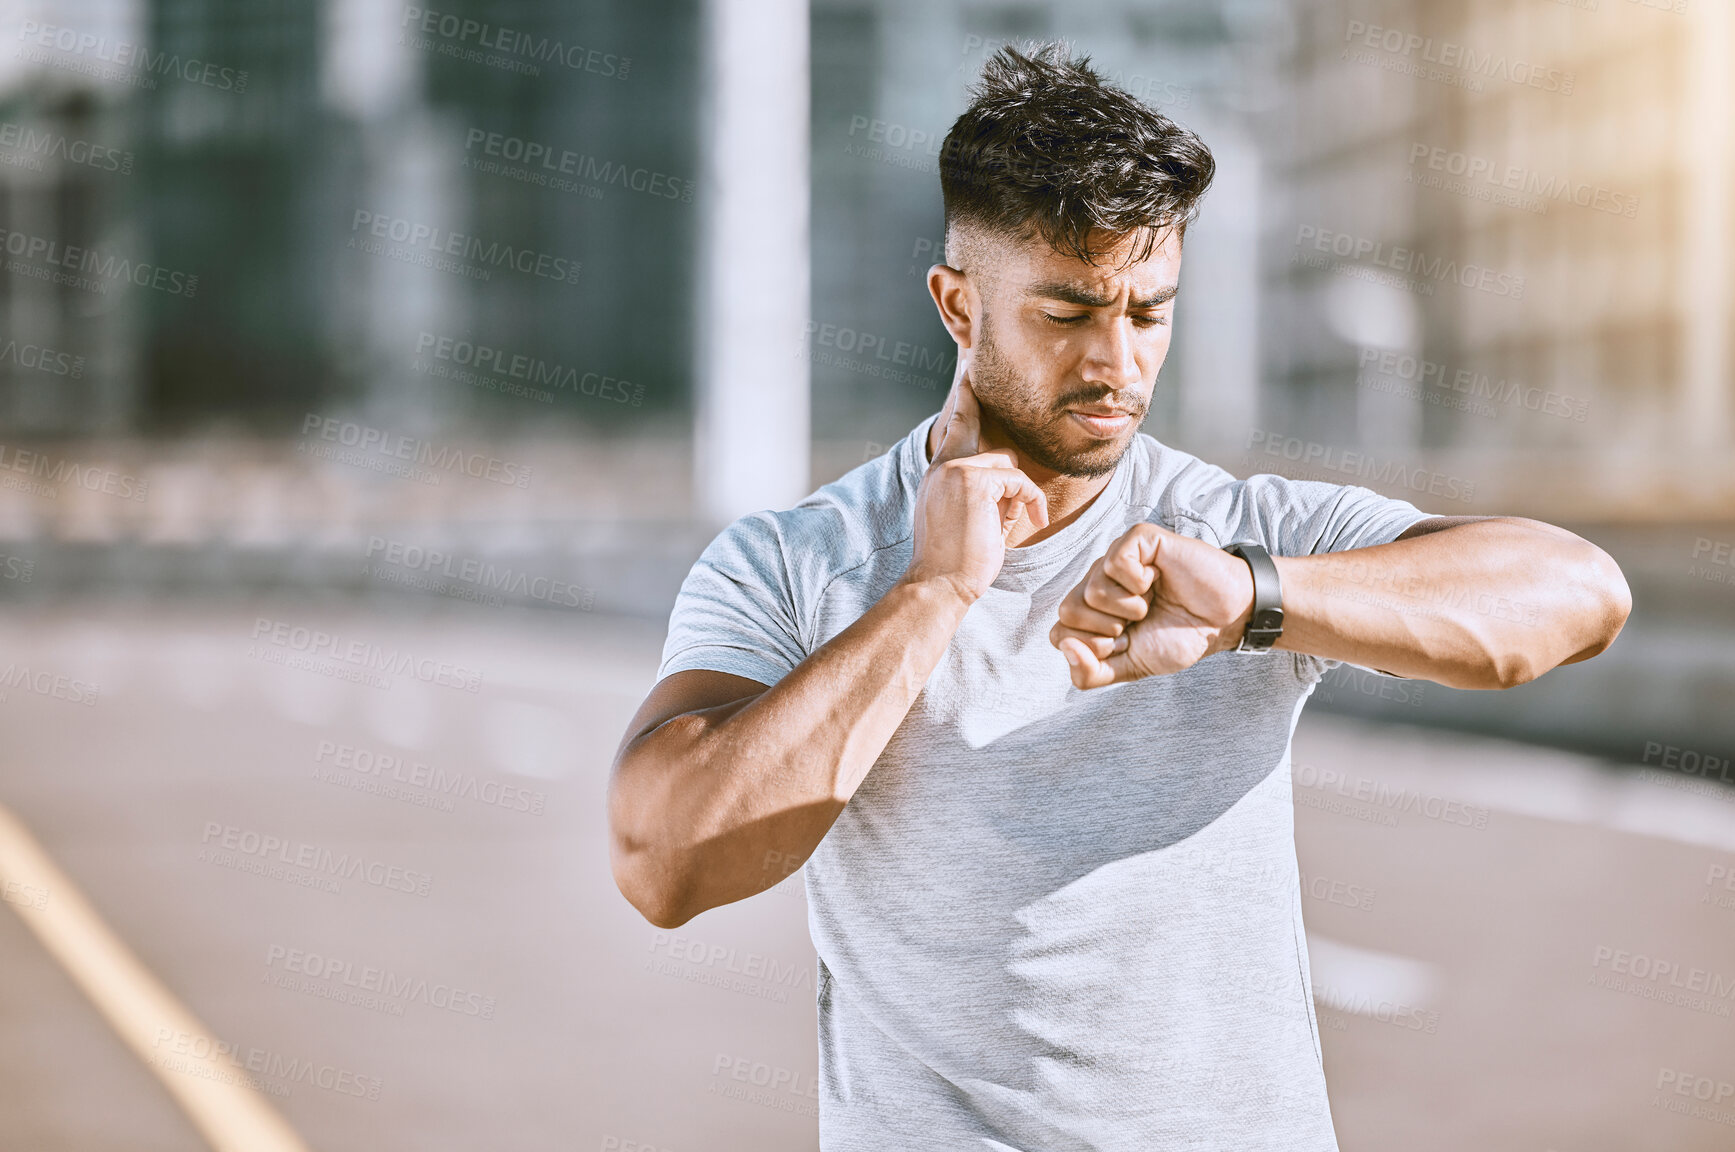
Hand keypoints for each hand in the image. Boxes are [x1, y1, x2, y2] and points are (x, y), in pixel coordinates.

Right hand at [898, 358, 1047, 605]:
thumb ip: (983, 494)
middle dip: (1011, 489)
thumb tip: (1012, 482)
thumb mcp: (967, 520)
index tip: (969, 373)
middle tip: (1000, 518)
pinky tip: (1029, 523)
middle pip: (998, 455)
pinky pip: (1018, 482)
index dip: (965, 399)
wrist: (939, 584)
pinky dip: (1029, 503)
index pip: (956, 427)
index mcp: (938, 474)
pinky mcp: (974, 481)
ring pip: (1009, 469)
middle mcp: (943, 467)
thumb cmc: (955, 563)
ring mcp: (956, 471)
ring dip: (1018, 500)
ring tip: (1005, 531)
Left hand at [1049, 523, 1256, 688]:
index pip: (1059, 633)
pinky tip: (1158, 579)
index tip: (1128, 642)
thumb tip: (1065, 646)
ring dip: (1130, 608)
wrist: (1224, 620)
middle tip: (1139, 621)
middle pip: (1068, 611)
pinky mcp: (1137, 538)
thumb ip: (1090, 673)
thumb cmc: (1180, 637)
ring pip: (1092, 591)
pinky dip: (1141, 583)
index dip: (1095, 648)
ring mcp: (1114, 557)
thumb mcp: (1131, 667)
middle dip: (1108, 630)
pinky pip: (1115, 564)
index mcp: (1090, 610)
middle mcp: (1096, 580)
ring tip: (1152, 601)